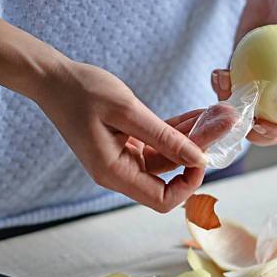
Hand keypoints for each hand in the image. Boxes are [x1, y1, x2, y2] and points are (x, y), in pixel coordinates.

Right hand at [36, 61, 234, 212]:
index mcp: (114, 173)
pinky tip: (198, 115)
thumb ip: (165, 137)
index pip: (162, 199)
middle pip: (170, 177)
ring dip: (192, 138)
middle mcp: (120, 172)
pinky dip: (178, 131)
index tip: (203, 158)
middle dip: (198, 153)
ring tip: (216, 115)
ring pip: (169, 158)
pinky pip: (160, 144)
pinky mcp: (127, 145)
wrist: (52, 78)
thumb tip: (199, 159)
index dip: (188, 185)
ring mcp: (124, 159)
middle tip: (223, 125)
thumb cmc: (82, 91)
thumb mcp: (127, 111)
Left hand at [212, 0, 276, 145]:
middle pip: (264, 126)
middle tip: (240, 118)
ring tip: (226, 83)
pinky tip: (219, 74)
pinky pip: (227, 88)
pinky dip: (220, 86)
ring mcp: (257, 86)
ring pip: (241, 111)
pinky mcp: (238, 74)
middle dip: (250, 132)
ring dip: (229, 107)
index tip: (264, 124)